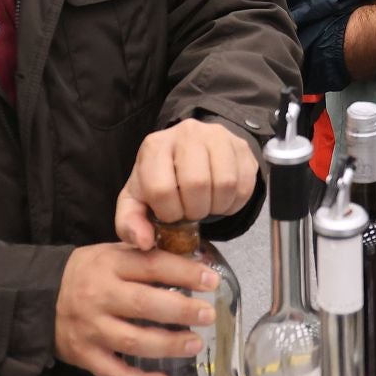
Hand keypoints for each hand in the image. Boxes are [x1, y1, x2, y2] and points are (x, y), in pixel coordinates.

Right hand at [54, 242, 220, 375]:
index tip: (211, 280)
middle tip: (208, 315)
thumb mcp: (111, 253)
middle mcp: (100, 296)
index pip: (152, 265)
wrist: (37, 297)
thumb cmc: (87, 273)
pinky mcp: (84, 356)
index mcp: (110, 265)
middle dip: (181, 311)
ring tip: (194, 344)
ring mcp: (91, 329)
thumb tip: (195, 262)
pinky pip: (114, 373)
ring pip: (132, 341)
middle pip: (144, 305)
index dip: (184, 273)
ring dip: (167, 345)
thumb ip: (146, 256)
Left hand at [116, 119, 259, 247]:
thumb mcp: (137, 200)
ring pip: (225, 182)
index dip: (169, 212)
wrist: (188, 155)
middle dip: (195, 210)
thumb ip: (130, 223)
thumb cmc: (161, 179)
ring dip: (217, 206)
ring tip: (207, 205)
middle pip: (197, 183)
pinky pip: (245, 183)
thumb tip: (143, 242)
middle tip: (192, 212)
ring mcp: (217, 136)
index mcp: (154, 147)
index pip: (161, 188)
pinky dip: (235, 202)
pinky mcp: (241, 146)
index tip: (171, 214)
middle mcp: (186, 133)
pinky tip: (222, 200)